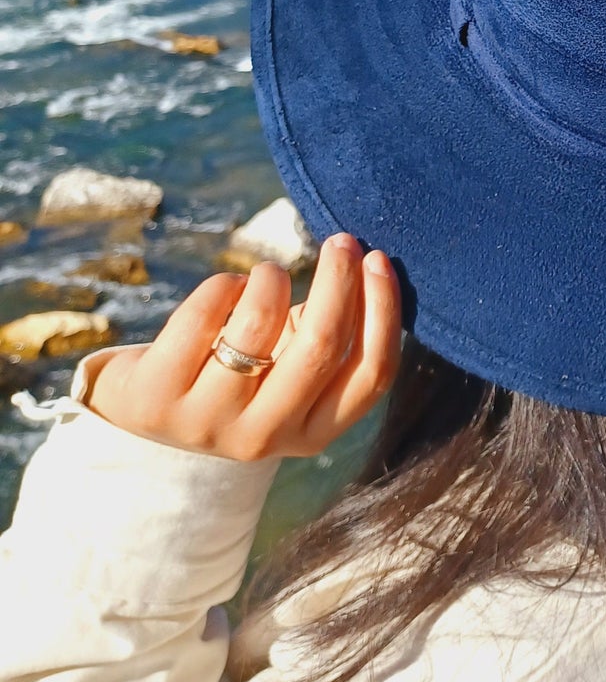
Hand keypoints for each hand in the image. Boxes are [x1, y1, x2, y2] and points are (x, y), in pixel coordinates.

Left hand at [85, 234, 401, 461]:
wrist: (147, 409)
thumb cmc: (240, 373)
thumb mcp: (290, 371)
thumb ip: (332, 334)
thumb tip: (370, 266)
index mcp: (313, 434)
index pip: (370, 375)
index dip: (382, 311)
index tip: (378, 259)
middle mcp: (264, 439)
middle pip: (320, 347)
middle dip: (338, 280)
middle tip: (341, 242)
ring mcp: (208, 423)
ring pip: (258, 324)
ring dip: (271, 279)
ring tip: (268, 274)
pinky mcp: (157, 398)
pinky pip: (203, 315)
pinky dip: (225, 285)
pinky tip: (227, 289)